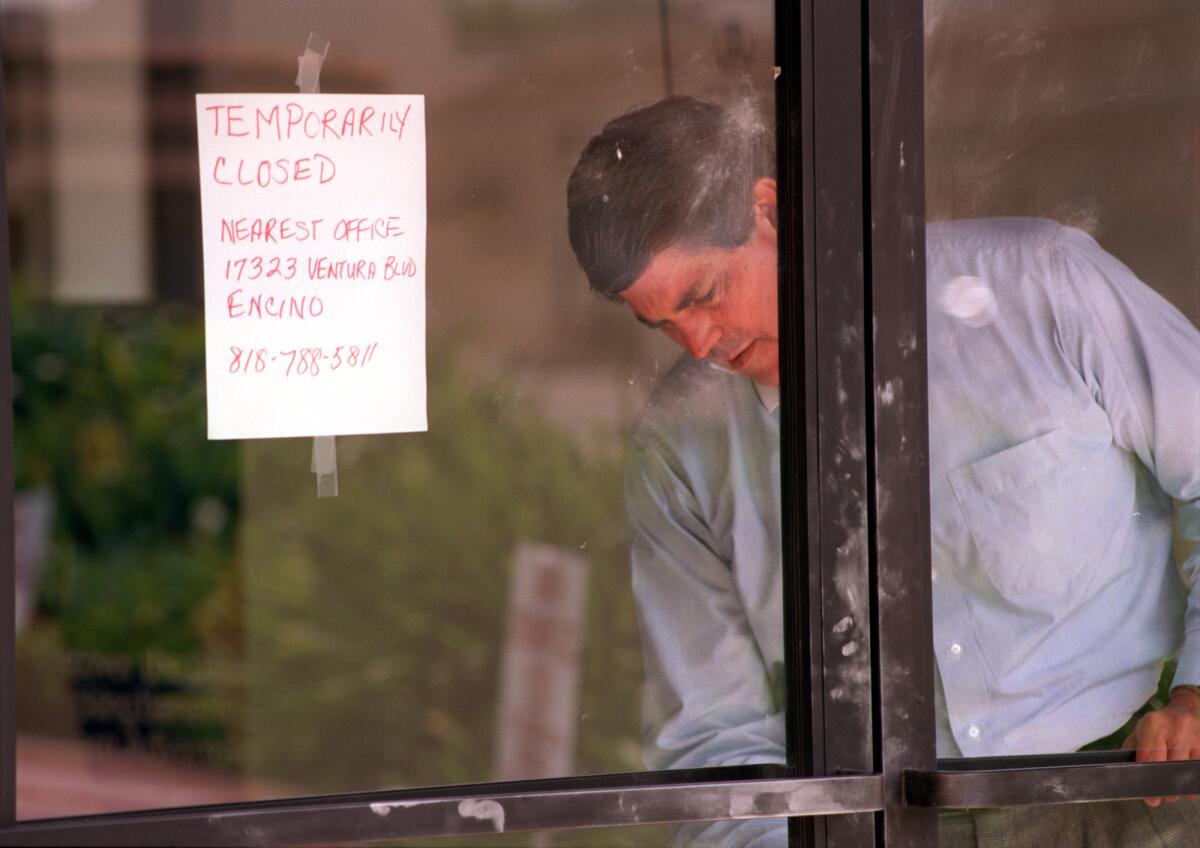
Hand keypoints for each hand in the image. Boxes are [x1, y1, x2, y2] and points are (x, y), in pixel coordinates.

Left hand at [1121, 687, 1199, 805]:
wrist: (1188, 709)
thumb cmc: (1160, 724)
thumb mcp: (1140, 731)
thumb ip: (1131, 751)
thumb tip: (1124, 774)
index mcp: (1153, 724)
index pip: (1150, 759)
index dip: (1149, 781)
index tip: (1151, 799)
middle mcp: (1176, 728)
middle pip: (1171, 769)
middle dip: (1167, 788)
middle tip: (1163, 795)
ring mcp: (1196, 736)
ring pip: (1189, 774)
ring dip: (1182, 787)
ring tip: (1176, 786)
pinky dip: (1195, 782)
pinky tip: (1188, 779)